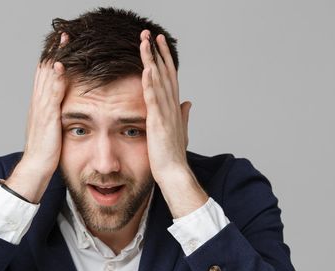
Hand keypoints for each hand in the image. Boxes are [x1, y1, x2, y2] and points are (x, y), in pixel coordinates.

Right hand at [5, 33, 68, 202]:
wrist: (36, 167)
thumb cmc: (45, 152)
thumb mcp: (51, 129)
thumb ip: (54, 115)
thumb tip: (62, 108)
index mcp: (40, 105)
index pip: (45, 76)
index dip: (51, 59)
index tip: (60, 44)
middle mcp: (38, 103)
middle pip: (45, 71)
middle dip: (53, 51)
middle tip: (61, 34)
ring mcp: (41, 110)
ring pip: (47, 78)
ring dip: (54, 58)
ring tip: (62, 41)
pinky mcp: (47, 118)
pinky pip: (51, 94)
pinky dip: (54, 79)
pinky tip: (59, 66)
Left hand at [139, 29, 191, 182]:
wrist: (174, 172)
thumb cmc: (173, 154)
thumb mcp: (179, 130)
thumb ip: (183, 115)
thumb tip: (188, 102)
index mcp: (174, 107)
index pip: (170, 77)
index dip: (165, 59)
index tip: (159, 43)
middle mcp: (172, 106)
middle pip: (165, 73)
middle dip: (158, 53)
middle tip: (151, 34)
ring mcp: (166, 113)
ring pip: (159, 81)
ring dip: (152, 61)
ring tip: (146, 43)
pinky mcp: (159, 122)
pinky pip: (154, 100)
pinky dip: (151, 84)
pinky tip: (147, 69)